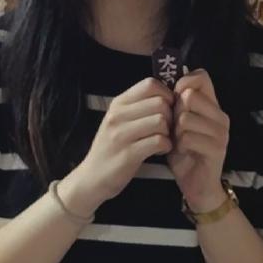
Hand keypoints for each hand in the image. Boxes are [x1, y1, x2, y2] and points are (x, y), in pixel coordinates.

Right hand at [70, 77, 174, 208]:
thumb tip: (168, 95)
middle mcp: (118, 115)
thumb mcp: (119, 121)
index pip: (150, 84)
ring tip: (163, 139)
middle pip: (160, 102)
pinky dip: (166, 146)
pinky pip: (159, 141)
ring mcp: (121, 134)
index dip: (166, 94)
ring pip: (161, 120)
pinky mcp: (128, 154)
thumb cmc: (111, 147)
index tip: (167, 108)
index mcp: (118, 104)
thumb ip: (139, 107)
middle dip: (171, 115)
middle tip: (167, 128)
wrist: (92, 178)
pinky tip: (160, 150)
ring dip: (168, 132)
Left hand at [168, 69, 229, 211]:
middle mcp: (221, 116)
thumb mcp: (179, 125)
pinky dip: (179, 146)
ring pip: (185, 117)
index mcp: (213, 106)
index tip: (174, 100)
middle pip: (189, 96)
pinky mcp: (217, 149)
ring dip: (175, 132)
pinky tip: (182, 152)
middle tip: (175, 129)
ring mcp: (221, 132)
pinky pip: (188, 138)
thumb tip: (166, 81)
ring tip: (178, 142)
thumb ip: (177, 104)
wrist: (198, 186)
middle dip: (174, 112)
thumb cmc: (185, 153)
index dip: (183, 83)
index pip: (201, 76)